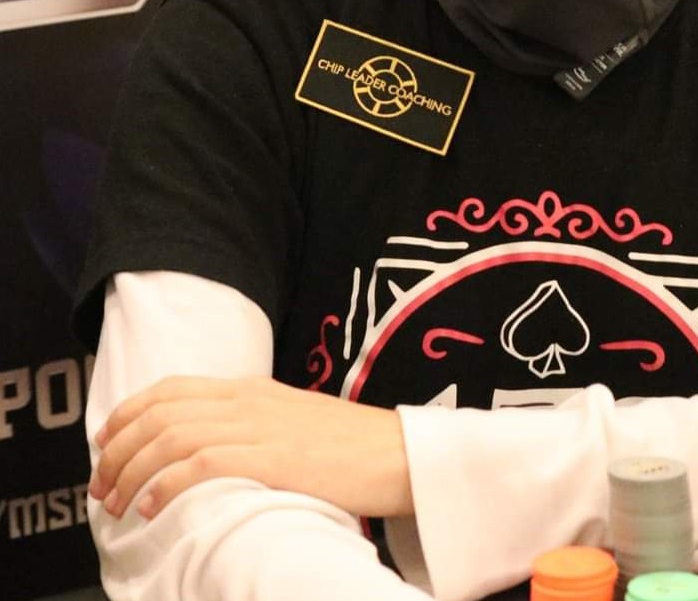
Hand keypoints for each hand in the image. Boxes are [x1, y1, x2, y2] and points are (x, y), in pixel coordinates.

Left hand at [89, 375, 412, 521]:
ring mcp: (261, 427)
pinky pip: (203, 463)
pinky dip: (167, 483)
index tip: (105, 444)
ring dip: (132, 470)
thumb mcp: (294, 422)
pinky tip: (152, 507)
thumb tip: (211, 451)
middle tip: (100, 486)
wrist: (399, 453)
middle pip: (162, 411)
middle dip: (118, 448)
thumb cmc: (351, 447)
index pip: (172, 388)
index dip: (128, 414)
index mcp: (253, 389)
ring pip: (172, 436)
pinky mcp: (273, 458)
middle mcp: (249, 401)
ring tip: (116, 504)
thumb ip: (253, 426)